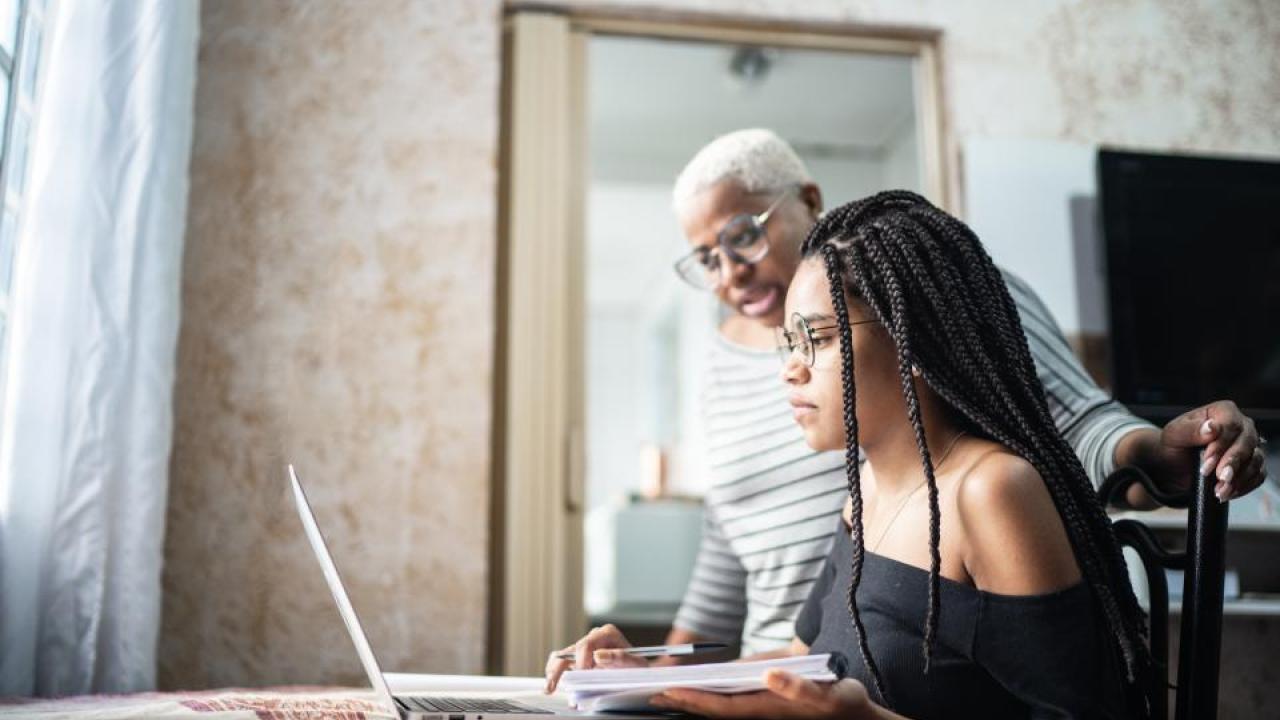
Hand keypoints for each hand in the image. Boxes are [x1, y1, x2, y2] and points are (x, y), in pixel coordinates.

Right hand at [544, 624, 644, 693]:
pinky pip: (562, 663)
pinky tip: (552, 684)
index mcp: (607, 634)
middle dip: (560, 668)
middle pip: (571, 650)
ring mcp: (585, 648)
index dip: (581, 660)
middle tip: (554, 684)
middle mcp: (594, 638)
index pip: (587, 644)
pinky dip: (556, 674)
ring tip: (549, 687)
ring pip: (562, 656)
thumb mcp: (636, 663)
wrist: (639, 672)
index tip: (582, 674)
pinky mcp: (579, 659)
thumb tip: (598, 655)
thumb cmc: (639, 667)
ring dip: (554, 672)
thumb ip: (620, 657)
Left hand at [649, 670, 881, 718]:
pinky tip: (689, 682)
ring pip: (714, 700)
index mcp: (766, 709)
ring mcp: (756, 704)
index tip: (668, 691)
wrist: (854, 710)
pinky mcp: (759, 696)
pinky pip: (725, 693)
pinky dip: (704, 688)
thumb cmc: (842, 702)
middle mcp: (755, 709)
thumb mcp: (827, 694)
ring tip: (657, 686)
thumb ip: (799, 687)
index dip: (694, 699)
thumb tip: (769, 676)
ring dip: (688, 694)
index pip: (721, 706)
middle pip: (710, 704)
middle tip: (649, 690)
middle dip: (680, 698)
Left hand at [1121, 401, 1266, 502]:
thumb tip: (1212, 427)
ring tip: (1220, 490)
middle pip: (1247, 442)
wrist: (1174, 465)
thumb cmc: (1174, 445)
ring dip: (1239, 478)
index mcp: (1222, 412)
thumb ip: (1190, 429)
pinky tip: (1228, 492)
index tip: (1207, 460)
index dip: (1221, 444)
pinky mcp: (1252, 464)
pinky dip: (1245, 485)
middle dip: (1232, 462)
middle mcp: (1241, 426)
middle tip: (1219, 477)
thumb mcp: (1173, 435)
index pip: (1231, 425)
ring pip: (1255, 460)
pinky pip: (1258, 475)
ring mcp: (1249, 446)